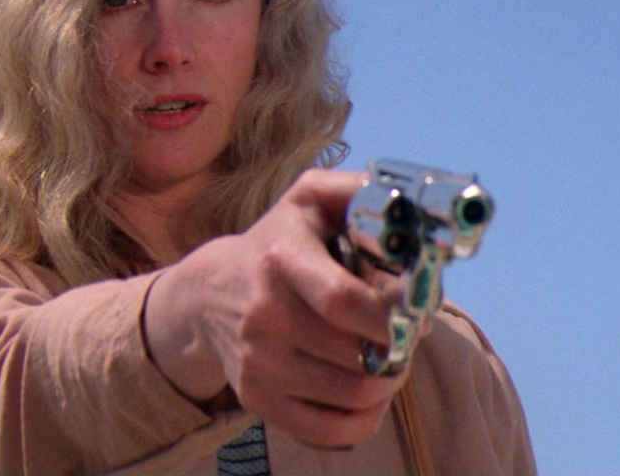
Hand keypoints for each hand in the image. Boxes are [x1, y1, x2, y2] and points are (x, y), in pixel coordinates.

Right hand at [145, 169, 411, 447]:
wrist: (208, 294)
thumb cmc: (278, 242)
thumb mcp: (309, 199)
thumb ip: (359, 188)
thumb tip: (409, 201)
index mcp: (282, 260)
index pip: (343, 301)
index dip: (391, 314)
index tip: (412, 310)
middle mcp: (264, 315)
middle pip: (357, 353)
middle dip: (399, 347)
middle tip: (407, 335)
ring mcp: (258, 363)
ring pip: (353, 394)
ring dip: (387, 381)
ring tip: (387, 358)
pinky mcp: (257, 399)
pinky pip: (331, 430)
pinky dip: (363, 417)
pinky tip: (365, 390)